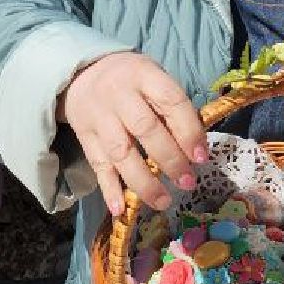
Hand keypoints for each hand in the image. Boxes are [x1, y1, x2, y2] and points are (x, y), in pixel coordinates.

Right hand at [59, 52, 207, 215]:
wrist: (82, 73)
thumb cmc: (131, 80)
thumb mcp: (153, 78)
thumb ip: (172, 107)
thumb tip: (195, 148)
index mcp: (143, 75)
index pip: (170, 101)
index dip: (188, 130)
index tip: (201, 157)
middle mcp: (119, 95)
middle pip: (145, 129)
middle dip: (170, 159)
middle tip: (187, 182)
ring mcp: (99, 117)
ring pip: (121, 152)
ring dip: (144, 182)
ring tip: (163, 202)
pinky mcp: (85, 137)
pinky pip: (98, 165)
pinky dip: (109, 189)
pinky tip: (121, 210)